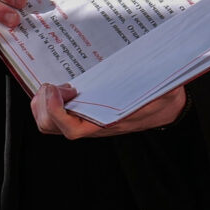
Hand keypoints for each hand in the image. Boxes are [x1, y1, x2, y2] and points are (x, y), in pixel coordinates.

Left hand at [30, 82, 186, 137]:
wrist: (163, 107)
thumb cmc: (160, 99)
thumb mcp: (165, 91)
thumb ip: (164, 86)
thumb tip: (167, 79)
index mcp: (106, 124)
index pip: (71, 130)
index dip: (56, 111)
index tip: (58, 89)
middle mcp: (90, 126)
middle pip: (49, 126)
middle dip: (45, 103)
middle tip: (60, 85)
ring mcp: (82, 121)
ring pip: (46, 122)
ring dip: (42, 102)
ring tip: (58, 87)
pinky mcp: (78, 114)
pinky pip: (51, 114)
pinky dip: (47, 100)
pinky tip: (62, 88)